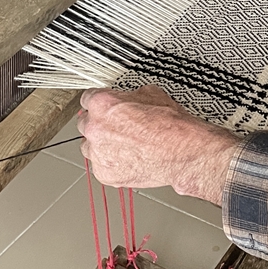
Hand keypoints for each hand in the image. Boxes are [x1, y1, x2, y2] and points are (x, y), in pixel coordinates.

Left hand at [78, 86, 237, 204]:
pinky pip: (100, 165)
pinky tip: (129, 158)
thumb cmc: (171, 125)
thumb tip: (126, 99)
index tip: (103, 107)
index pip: (87, 99)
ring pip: (90, 147)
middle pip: (85, 123)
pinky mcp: (105, 174)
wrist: (182, 152)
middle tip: (117, 127)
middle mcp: (95, 128)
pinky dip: (111, 163)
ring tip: (125, 145)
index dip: (99, 103)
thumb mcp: (150, 94)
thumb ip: (128, 97)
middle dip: (98, 124)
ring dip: (102, 145)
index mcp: (103, 104)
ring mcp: (98, 153)